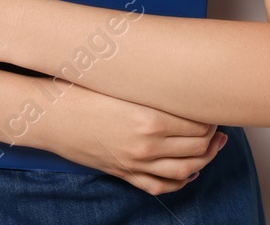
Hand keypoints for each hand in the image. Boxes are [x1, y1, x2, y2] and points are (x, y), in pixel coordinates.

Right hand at [41, 80, 227, 195]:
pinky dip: (180, 182)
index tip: (212, 108)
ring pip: (184, 170)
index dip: (210, 117)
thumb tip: (180, 84)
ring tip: (214, 147)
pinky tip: (189, 172)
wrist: (51, 115)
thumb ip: (153, 87)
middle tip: (218, 124)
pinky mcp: (124, 173)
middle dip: (213, 137)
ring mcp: (135, 163)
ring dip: (205, 160)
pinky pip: (160, 186)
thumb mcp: (122, 83)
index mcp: (149, 119)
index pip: (197, 125)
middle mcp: (146, 146)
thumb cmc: (82, 91)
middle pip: (197, 148)